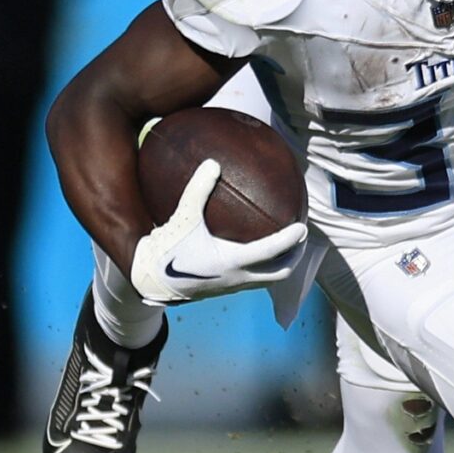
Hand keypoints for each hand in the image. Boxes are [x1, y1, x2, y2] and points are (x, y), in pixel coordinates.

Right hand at [128, 160, 308, 303]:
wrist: (150, 280)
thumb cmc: (167, 248)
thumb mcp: (183, 216)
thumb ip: (198, 190)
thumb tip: (212, 163)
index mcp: (232, 261)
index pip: (271, 251)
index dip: (290, 240)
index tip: (303, 227)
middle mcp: (237, 278)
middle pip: (280, 273)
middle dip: (295, 256)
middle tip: (302, 238)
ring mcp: (232, 286)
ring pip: (268, 280)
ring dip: (281, 265)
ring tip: (289, 247)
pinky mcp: (224, 289)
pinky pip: (253, 280)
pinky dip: (263, 268)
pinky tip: (258, 252)